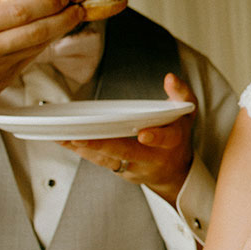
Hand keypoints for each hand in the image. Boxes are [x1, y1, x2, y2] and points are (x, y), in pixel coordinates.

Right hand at [0, 0, 83, 166]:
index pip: (18, 12)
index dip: (46, 3)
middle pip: (35, 31)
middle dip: (63, 18)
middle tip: (78, 8)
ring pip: (37, 47)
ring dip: (58, 32)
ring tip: (71, 18)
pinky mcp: (4, 83)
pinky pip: (30, 60)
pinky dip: (43, 46)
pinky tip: (51, 35)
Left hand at [59, 73, 195, 203]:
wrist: (173, 171)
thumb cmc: (177, 135)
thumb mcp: (186, 113)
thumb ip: (181, 94)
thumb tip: (170, 78)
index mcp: (171, 141)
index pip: (165, 139)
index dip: (155, 137)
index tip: (144, 134)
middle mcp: (152, 157)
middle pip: (128, 152)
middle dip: (104, 145)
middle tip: (82, 136)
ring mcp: (134, 166)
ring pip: (108, 158)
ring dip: (85, 148)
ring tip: (65, 136)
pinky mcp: (119, 169)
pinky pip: (98, 161)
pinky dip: (80, 151)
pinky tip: (64, 141)